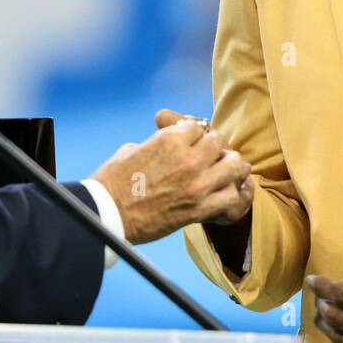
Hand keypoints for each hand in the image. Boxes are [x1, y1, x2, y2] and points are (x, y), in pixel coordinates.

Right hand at [90, 113, 252, 244]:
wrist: (108, 215)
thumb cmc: (112, 182)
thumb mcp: (132, 149)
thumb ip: (155, 142)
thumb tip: (162, 142)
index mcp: (169, 139)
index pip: (197, 126)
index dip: (195, 134)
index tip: (192, 143)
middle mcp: (187, 158)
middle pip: (218, 142)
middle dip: (214, 148)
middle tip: (210, 157)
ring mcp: (196, 184)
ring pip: (234, 166)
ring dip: (231, 167)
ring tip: (225, 172)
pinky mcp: (199, 209)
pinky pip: (230, 197)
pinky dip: (230, 194)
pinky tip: (222, 194)